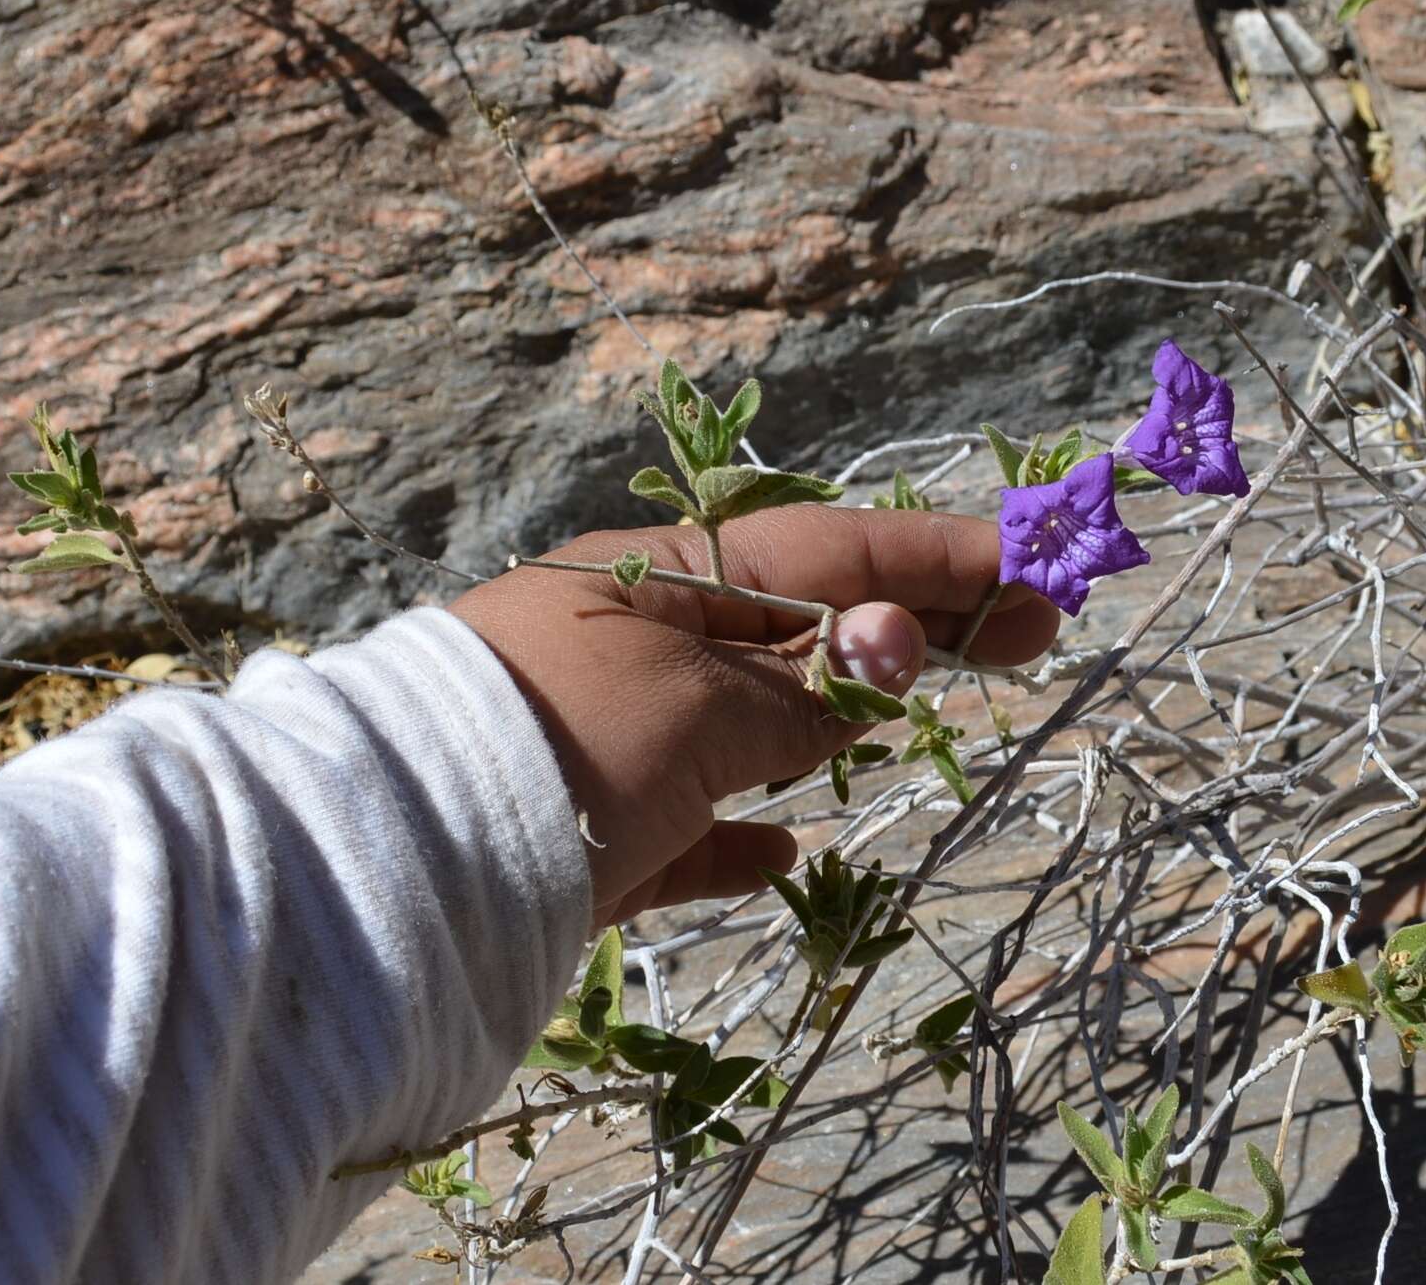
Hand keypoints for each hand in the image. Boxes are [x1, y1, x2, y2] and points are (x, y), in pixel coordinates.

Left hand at [449, 505, 1060, 927]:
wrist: (391, 873)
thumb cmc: (555, 747)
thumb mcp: (693, 703)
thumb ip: (797, 691)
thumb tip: (878, 665)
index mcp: (654, 582)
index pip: (821, 552)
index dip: (934, 560)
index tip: (1033, 566)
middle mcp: (633, 649)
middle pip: (801, 632)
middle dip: (912, 631)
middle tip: (1030, 635)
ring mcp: (611, 746)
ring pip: (753, 726)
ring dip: (837, 721)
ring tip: (922, 718)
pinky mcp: (589, 843)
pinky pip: (688, 829)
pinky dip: (745, 837)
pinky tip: (791, 857)